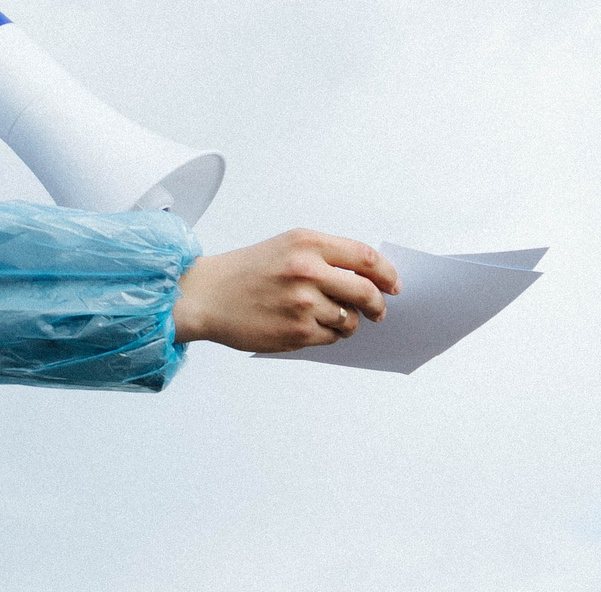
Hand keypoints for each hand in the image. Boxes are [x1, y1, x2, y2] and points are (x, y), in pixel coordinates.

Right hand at [173, 229, 399, 351]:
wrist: (203, 295)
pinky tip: (308, 325)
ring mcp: (302, 302)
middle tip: (378, 311)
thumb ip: (327, 257)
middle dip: (378, 305)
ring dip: (348, 322)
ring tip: (325, 315)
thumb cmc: (246, 272)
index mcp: (305, 243)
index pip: (365, 257)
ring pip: (351, 319)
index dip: (387, 274)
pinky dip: (329, 334)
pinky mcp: (298, 331)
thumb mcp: (286, 248)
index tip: (394, 285)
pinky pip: (333, 337)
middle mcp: (306, 270)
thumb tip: (372, 277)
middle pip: (367, 292)